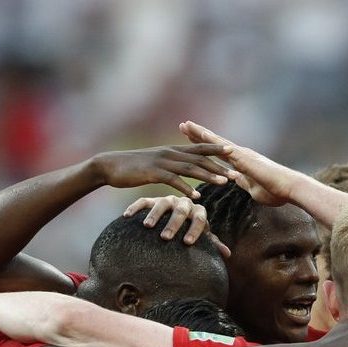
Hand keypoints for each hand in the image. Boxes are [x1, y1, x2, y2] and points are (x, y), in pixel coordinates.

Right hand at [89, 144, 233, 198]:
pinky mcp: (153, 173)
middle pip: (200, 159)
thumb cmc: (134, 168)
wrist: (110, 166)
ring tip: (225, 183)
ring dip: (209, 176)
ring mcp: (162, 162)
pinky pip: (173, 180)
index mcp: (173, 151)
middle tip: (238, 172)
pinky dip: (185, 187)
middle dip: (220, 165)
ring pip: (190, 168)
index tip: (235, 152)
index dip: (217, 150)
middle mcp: (170, 153)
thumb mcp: (156, 165)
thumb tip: (183, 174)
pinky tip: (196, 196)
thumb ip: (172, 167)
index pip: (200, 149)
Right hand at [122, 196, 228, 255]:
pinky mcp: (151, 198)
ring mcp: (167, 198)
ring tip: (148, 226)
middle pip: (181, 210)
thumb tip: (228, 254)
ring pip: (162, 204)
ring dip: (155, 215)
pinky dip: (136, 207)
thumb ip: (212, 241)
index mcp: (197, 209)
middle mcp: (183, 202)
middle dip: (174, 224)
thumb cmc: (188, 225)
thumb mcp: (198, 230)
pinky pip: (143, 201)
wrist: (175, 210)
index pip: (201, 218)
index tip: (188, 243)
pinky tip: (126, 216)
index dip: (195, 230)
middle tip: (166, 237)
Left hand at [179, 121, 296, 206]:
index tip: (191, 137)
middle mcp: (241, 154)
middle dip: (198, 134)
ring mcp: (242, 154)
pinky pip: (224, 148)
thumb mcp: (254, 189)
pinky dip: (211, 140)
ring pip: (217, 141)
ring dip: (200, 133)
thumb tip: (237, 181)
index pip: (219, 151)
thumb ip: (245, 183)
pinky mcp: (244, 158)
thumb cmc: (276, 191)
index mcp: (242, 162)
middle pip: (215, 142)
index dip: (205, 144)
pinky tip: (200, 134)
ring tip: (186, 125)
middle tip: (183, 124)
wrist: (290, 188)